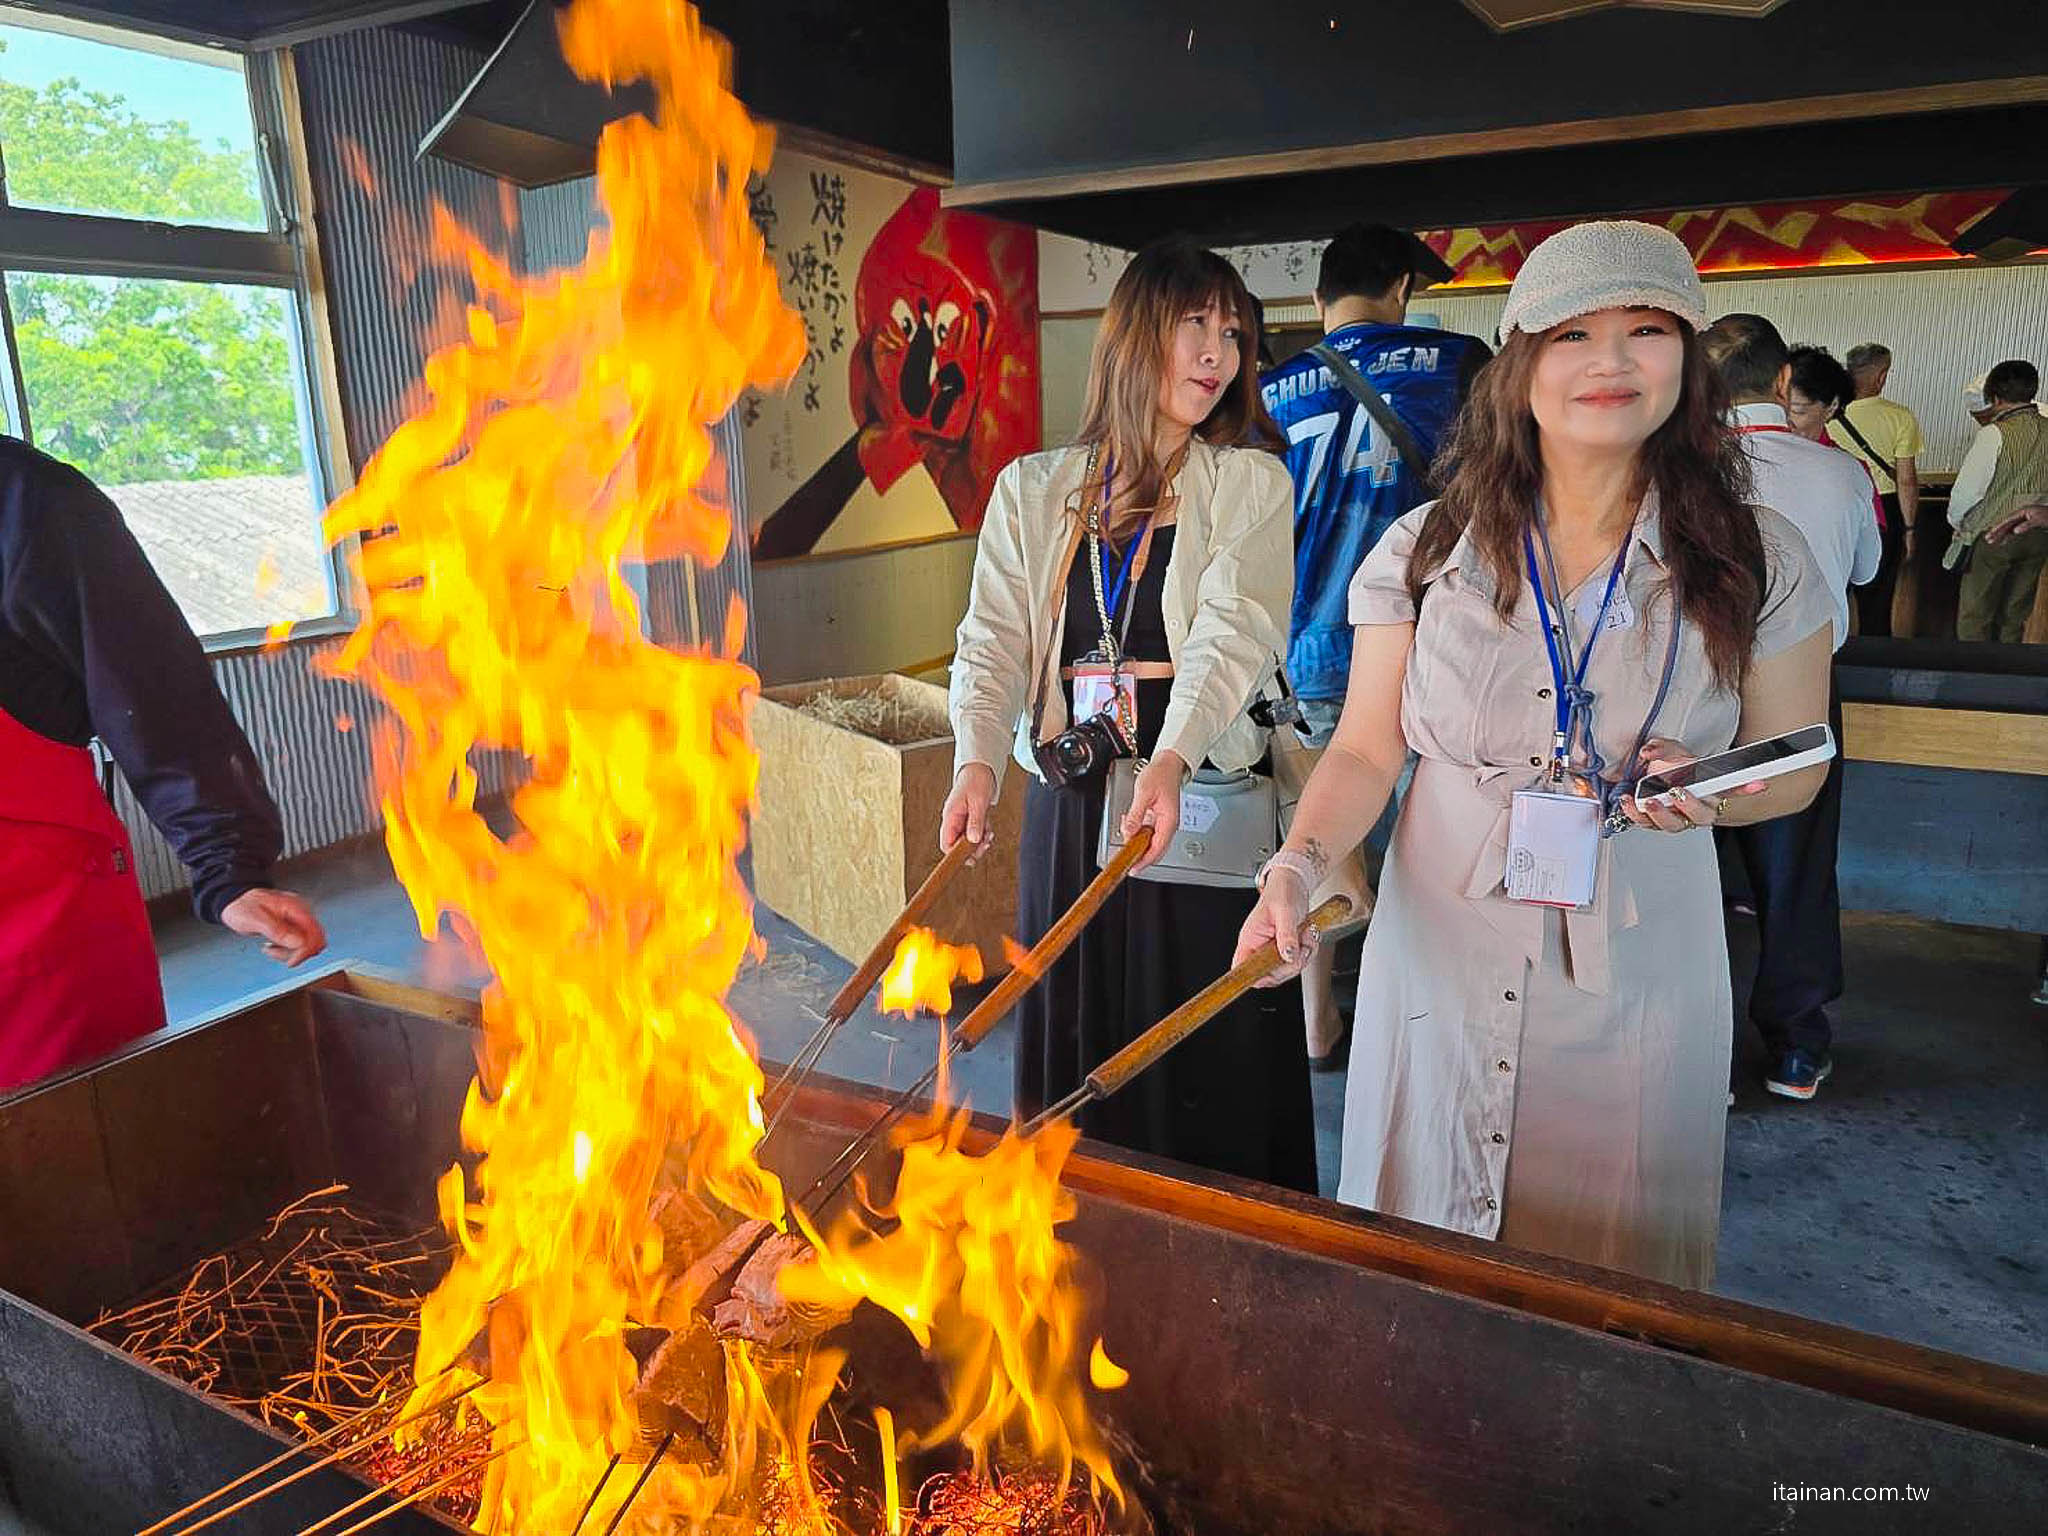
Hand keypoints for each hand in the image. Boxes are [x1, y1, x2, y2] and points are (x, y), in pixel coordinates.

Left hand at [220, 888, 326, 966]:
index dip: (306, 950)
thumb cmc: (242, 906)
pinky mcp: (292, 927)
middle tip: (280, 955)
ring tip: (271, 949)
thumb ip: (277, 930)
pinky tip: (273, 946)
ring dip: (290, 953)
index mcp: (295, 908)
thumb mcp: (255, 919)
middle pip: (315, 940)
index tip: (291, 960)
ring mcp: (297, 920)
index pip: (314, 933)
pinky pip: (298, 944)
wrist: (235, 900)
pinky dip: (287, 950)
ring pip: (307, 944)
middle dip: (299, 953)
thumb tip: (298, 943)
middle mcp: (301, 913)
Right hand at [939, 763, 997, 862]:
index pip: (946, 843)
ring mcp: (961, 820)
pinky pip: (974, 832)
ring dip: (980, 840)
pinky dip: (983, 833)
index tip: (970, 858)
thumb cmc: (976, 780)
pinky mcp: (969, 818)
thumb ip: (975, 822)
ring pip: (967, 840)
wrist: (981, 768)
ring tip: (989, 833)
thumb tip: (972, 840)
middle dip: (972, 848)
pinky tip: (988, 826)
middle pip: (957, 845)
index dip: (955, 854)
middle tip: (985, 844)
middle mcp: (953, 820)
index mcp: (950, 816)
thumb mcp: (978, 802)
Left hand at [1120, 749, 1186, 871]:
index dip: (1145, 861)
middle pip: (1156, 850)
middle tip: (1126, 863)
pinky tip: (1130, 827)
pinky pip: (1149, 833)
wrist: (1168, 764)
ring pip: (1152, 842)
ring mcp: (1165, 823)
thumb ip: (1136, 814)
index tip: (1134, 868)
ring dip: (1138, 844)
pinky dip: (1138, 834)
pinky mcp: (1160, 819)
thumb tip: (1128, 832)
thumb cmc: (1160, 774)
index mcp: (1169, 821)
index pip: (1158, 848)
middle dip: (1141, 858)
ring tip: (1126, 839)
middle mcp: (1169, 824)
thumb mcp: (1144, 793)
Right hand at [1234, 863, 1314, 984]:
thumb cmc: (1282, 892)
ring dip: (1304, 954)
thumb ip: (1286, 935)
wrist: (1294, 883)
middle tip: (1300, 945)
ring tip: (1305, 933)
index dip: (1256, 977)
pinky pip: (1299, 960)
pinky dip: (1309, 950)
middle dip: (1291, 963)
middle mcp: (1260, 947)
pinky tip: (1308, 935)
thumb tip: (1288, 956)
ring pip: (1288, 969)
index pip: (1243, 968)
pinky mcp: (1287, 948)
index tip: (1273, 973)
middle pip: (1271, 975)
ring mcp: (1274, 949)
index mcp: (1250, 940)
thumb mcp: (1285, 911)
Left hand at [1620, 736, 1764, 833]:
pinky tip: (1627, 801)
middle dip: (1690, 805)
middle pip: (1701, 816)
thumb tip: (1649, 752)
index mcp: (1709, 791)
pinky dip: (1634, 813)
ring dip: (1660, 814)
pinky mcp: (1653, 822)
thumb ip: (1663, 748)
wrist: (1655, 783)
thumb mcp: (1671, 751)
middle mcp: (1695, 808)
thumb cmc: (1672, 768)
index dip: (1744, 788)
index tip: (1759, 783)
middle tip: (1678, 793)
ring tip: (1648, 801)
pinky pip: (1646, 823)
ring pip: (1673, 825)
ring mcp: (1675, 817)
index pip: (1731, 789)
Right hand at [1984, 504, 2047, 544]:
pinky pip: (2014, 530)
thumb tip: (2015, 531)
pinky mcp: (2027, 523)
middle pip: (2006, 524)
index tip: (1991, 534)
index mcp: (2023, 511)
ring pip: (2009, 527)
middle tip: (1988, 539)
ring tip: (1992, 541)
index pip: (2007, 521)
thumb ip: (2026, 525)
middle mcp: (2021, 515)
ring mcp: (2024, 519)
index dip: (1998, 528)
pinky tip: (2005, 540)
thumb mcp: (2038, 520)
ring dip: (2001, 534)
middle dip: (1997, 532)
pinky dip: (2008, 535)